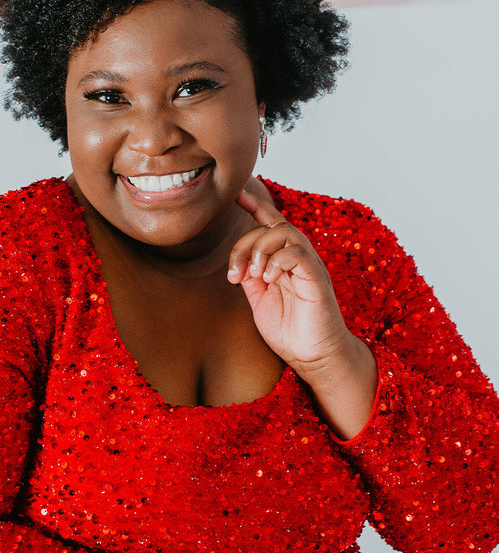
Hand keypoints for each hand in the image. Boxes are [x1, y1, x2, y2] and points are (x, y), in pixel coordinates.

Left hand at [228, 178, 353, 379]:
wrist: (313, 357)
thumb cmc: (290, 331)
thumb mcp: (259, 300)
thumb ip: (250, 276)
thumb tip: (236, 260)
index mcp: (284, 261)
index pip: (271, 224)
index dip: (256, 206)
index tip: (237, 196)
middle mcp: (298, 259)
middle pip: (272, 226)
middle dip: (245, 244)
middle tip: (234, 274)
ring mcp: (309, 267)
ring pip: (286, 232)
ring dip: (261, 248)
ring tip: (253, 275)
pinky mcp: (317, 279)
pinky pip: (299, 253)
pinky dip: (278, 260)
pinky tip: (269, 278)